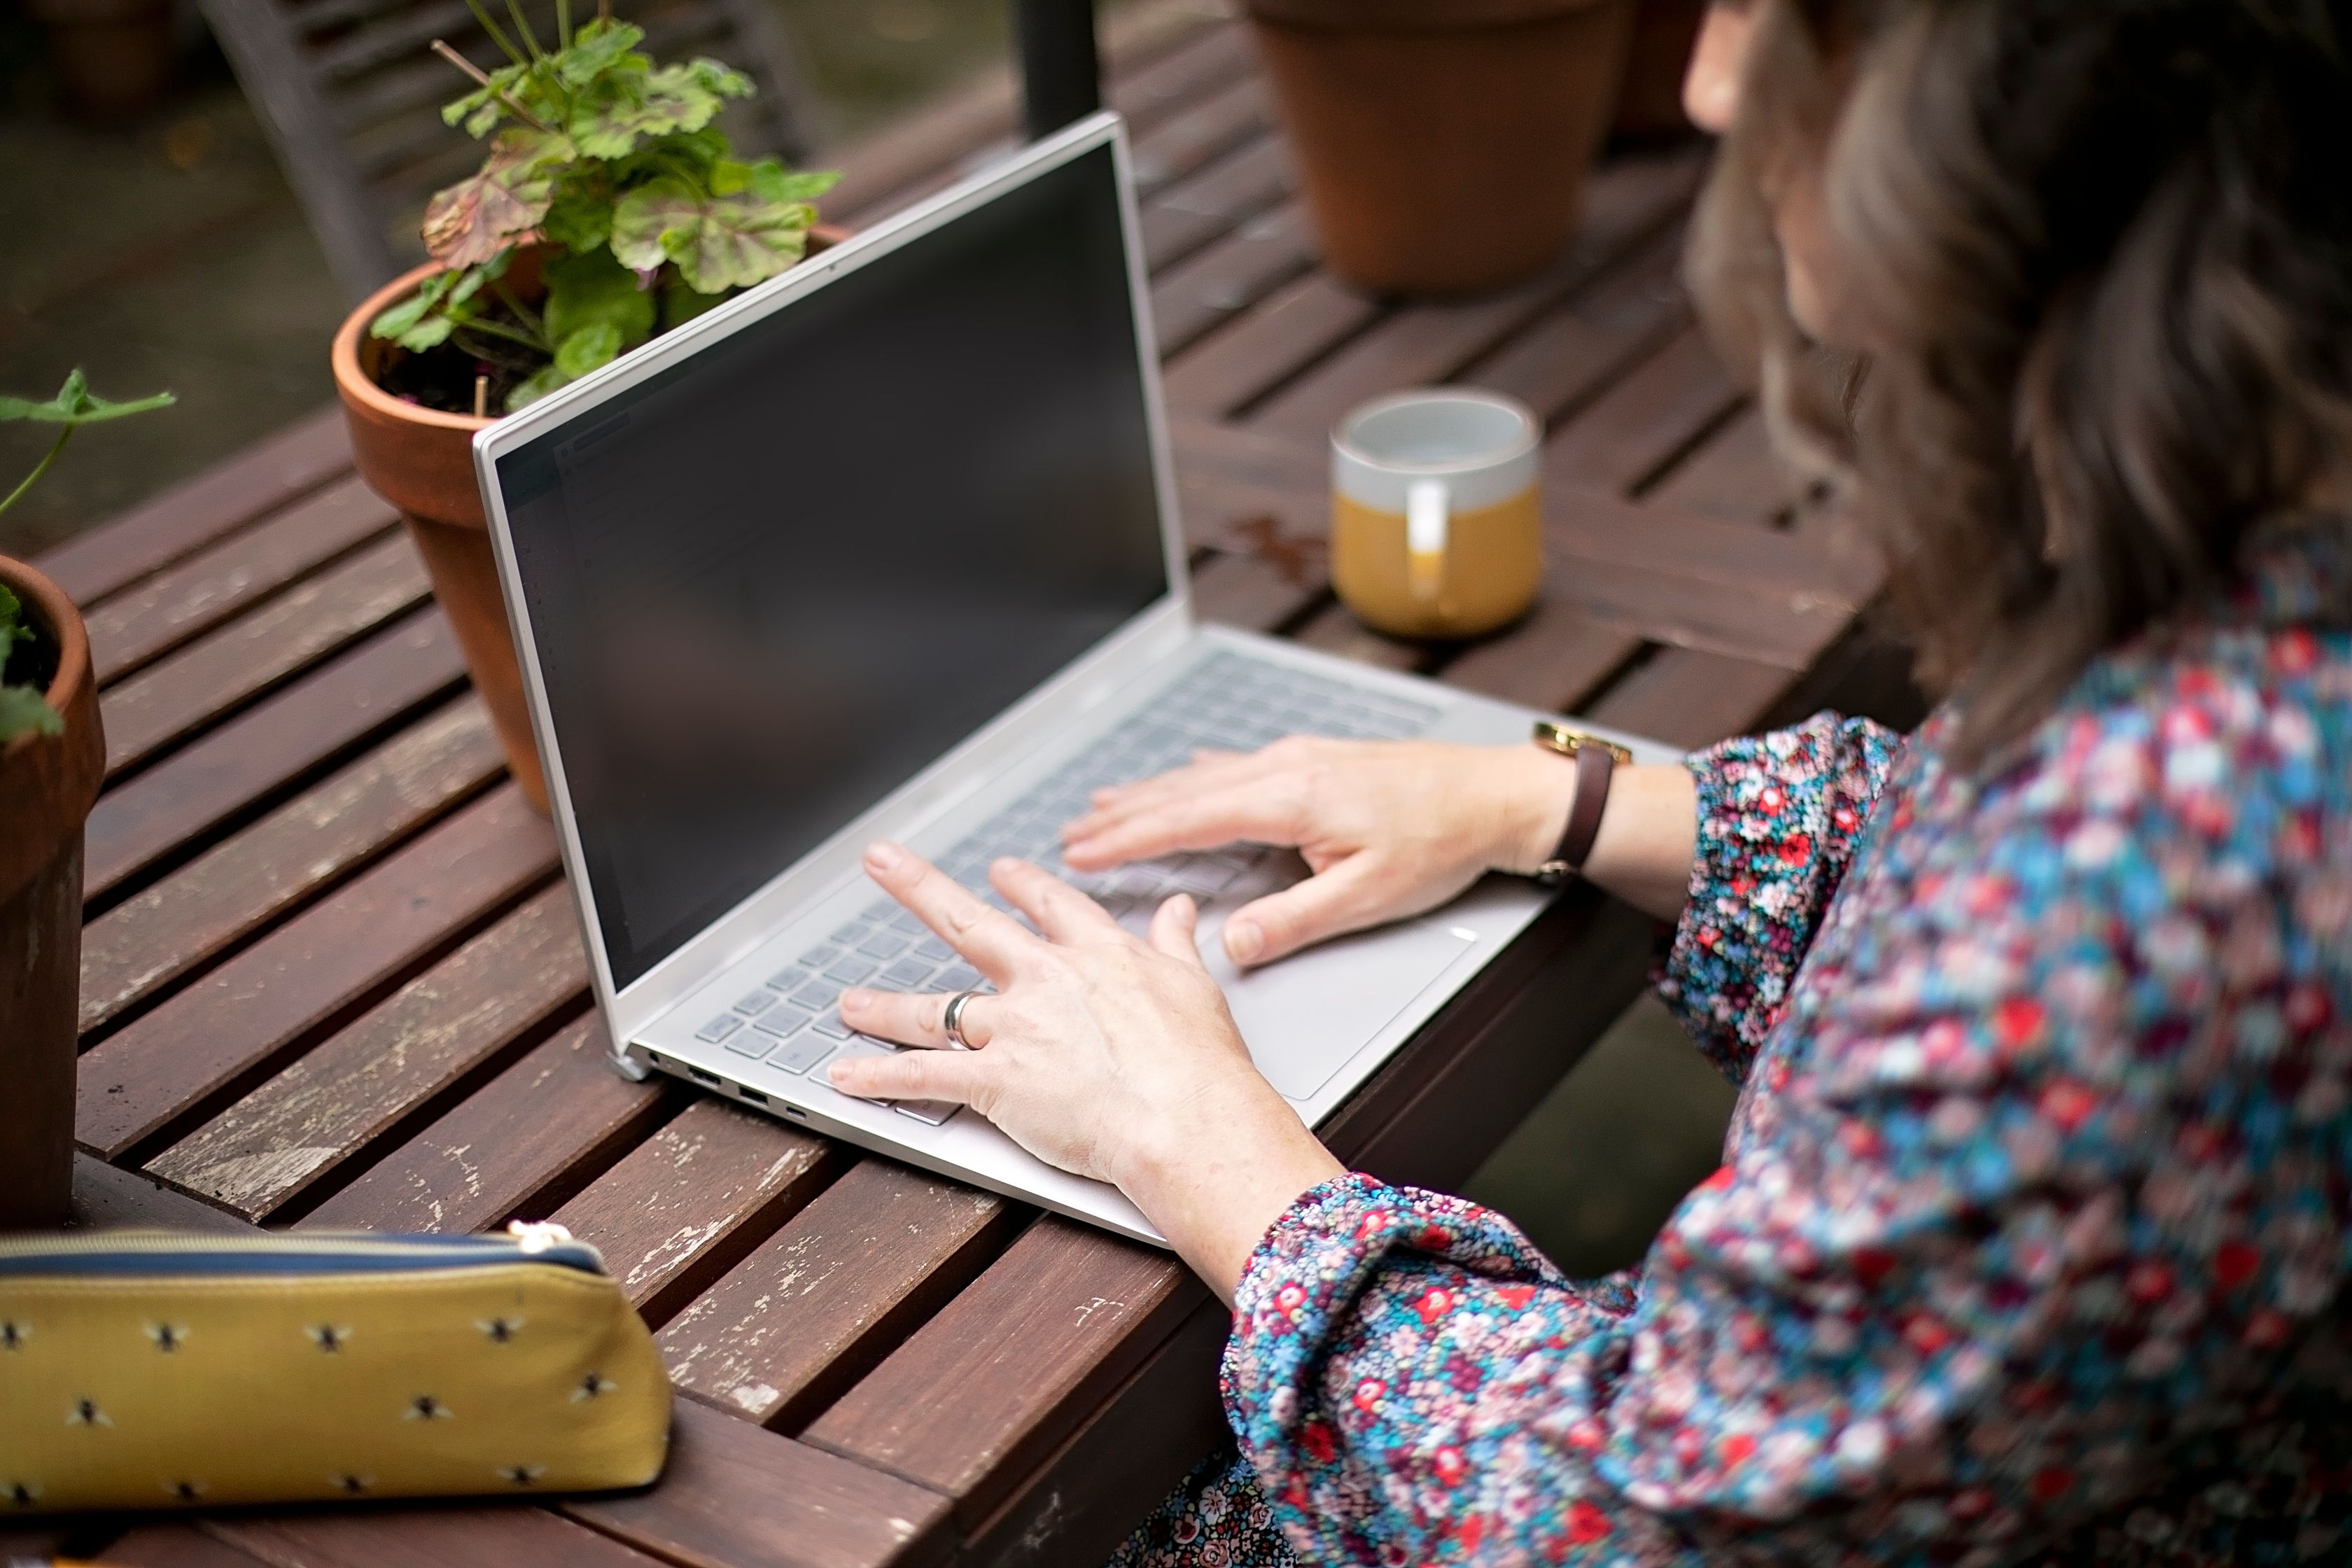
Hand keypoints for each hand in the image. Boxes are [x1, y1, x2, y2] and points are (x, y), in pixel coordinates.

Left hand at [830, 842, 1342, 1297]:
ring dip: (883, 1006)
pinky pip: (923, 1075)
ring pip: (932, 1009)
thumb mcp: (1196, 985)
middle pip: (969, 924)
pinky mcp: (996, 1080)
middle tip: (882, 860)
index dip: (1020, 884)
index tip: (1001, 870)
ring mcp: (1015, 1027)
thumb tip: (1178, 911)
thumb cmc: (1202, 1064)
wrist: (1189, 1117)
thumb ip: (1175, 942)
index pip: (1048, 904)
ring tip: (848, 1003)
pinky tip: (845, 1075)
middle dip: (918, 888)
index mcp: (1096, 953)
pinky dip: (879, 1077)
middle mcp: (1045, 979)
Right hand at [1062, 738, 1573, 965]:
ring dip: (1151, 794)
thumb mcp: (1369, 897)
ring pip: (1204, 777)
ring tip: (1105, 806)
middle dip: (1122, 816)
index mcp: (1290, 799)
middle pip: (1183, 794)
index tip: (1081, 853)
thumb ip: (1294, 921)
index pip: (1187, 822)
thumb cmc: (1443, 841)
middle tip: (1070, 835)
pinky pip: (1235, 767)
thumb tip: (1232, 946)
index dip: (1128, 840)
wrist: (1495, 794)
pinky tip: (1184, 775)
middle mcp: (1285, 769)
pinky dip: (1194, 778)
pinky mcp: (1316, 760)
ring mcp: (1299, 759)